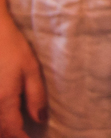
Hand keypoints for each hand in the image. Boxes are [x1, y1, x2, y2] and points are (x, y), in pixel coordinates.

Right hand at [0, 17, 44, 137]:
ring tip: (15, 128)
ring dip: (3, 129)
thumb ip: (36, 96)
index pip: (12, 132)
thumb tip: (40, 119)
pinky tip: (3, 116)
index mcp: (4, 100)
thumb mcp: (31, 69)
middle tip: (24, 135)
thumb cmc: (11, 47)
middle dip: (10, 136)